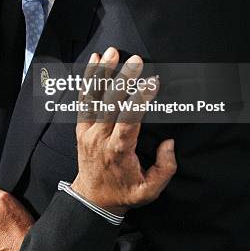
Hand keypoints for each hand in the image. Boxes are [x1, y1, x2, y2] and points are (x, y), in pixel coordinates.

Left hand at [71, 47, 176, 214]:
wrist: (92, 198)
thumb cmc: (124, 192)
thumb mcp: (150, 190)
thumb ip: (165, 168)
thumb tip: (169, 143)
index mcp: (118, 151)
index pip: (129, 120)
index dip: (139, 99)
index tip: (152, 82)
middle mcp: (100, 137)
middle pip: (110, 103)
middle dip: (124, 79)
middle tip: (136, 60)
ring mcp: (87, 130)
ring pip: (93, 97)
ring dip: (103, 72)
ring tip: (112, 52)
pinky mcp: (80, 126)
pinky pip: (83, 99)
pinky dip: (88, 79)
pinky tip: (95, 61)